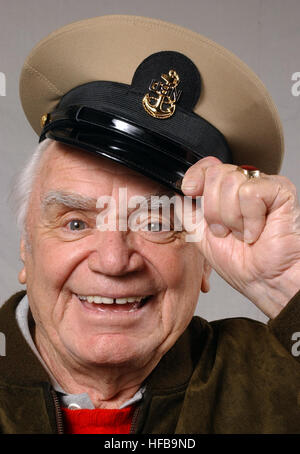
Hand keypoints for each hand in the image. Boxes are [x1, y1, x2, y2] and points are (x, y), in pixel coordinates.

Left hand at [181, 157, 299, 317]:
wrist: (262, 281)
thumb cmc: (240, 263)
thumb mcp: (200, 236)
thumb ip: (188, 213)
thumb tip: (176, 196)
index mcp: (227, 193)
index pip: (208, 165)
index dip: (195, 175)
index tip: (189, 191)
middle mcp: (245, 185)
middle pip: (215, 174)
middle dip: (213, 211)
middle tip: (226, 231)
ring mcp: (263, 186)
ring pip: (230, 183)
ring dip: (231, 218)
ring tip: (242, 234)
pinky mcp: (280, 190)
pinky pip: (250, 192)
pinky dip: (250, 218)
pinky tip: (256, 231)